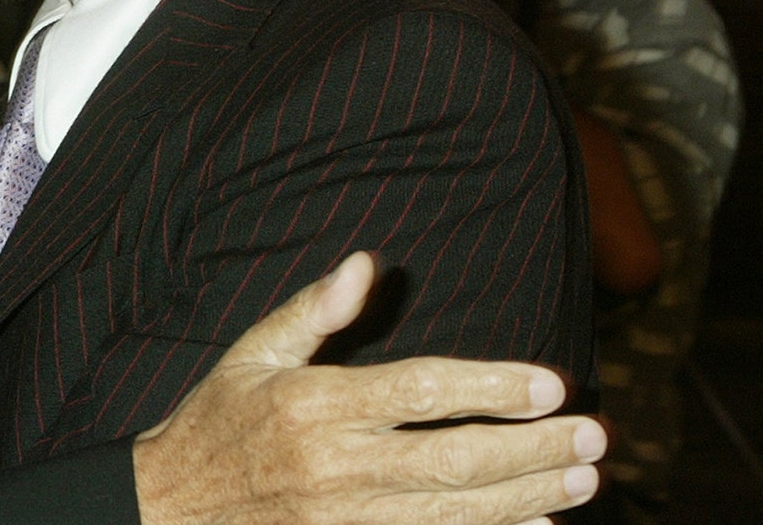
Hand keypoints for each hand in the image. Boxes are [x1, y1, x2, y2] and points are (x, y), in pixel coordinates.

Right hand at [129, 253, 603, 524]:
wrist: (169, 508)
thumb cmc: (216, 421)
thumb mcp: (251, 353)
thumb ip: (311, 311)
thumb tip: (367, 263)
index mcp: (312, 403)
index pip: (419, 391)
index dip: (490, 387)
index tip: (549, 383)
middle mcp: (333, 463)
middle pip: (452, 459)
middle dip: (531, 449)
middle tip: (592, 435)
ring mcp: (345, 517)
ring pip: (454, 511)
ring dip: (528, 496)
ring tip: (583, 477)